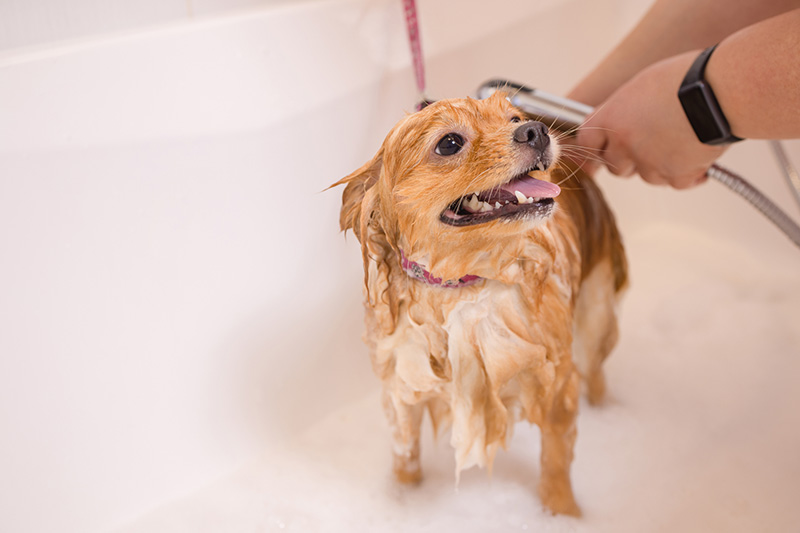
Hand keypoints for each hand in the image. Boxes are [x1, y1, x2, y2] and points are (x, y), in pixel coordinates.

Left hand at [569, 51, 729, 188]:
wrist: (722, 90)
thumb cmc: (687, 78)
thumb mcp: (643, 86)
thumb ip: (624, 111)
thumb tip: (617, 125)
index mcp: (612, 118)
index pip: (587, 142)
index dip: (594, 150)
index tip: (596, 158)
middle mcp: (625, 143)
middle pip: (616, 166)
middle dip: (630, 160)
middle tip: (651, 144)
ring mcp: (650, 162)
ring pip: (647, 176)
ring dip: (661, 165)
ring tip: (683, 139)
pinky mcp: (676, 175)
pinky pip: (677, 182)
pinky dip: (689, 173)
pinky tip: (701, 154)